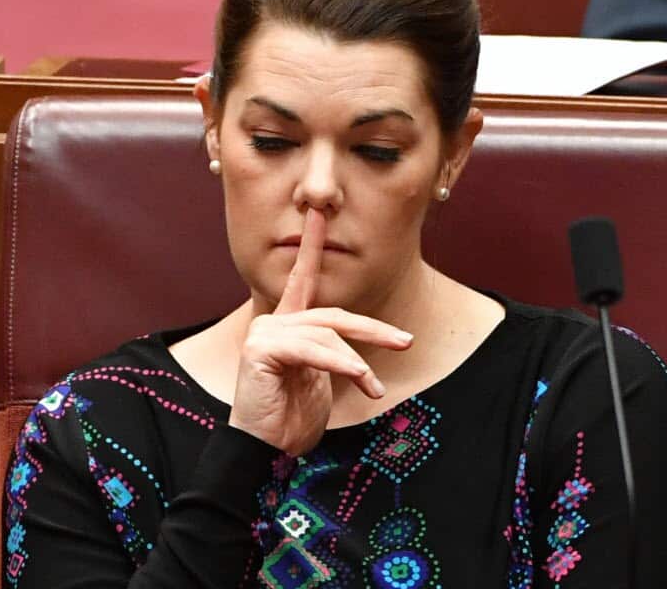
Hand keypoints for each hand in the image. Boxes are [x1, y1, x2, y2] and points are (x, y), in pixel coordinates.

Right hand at [228, 208, 412, 455]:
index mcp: (286, 325)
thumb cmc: (289, 420)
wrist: (262, 452)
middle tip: (405, 341)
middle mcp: (273, 322)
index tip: (319, 213)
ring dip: (357, 362)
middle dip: (372, 329)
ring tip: (373, 388)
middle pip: (333, 316)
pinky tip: (358, 376)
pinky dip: (340, 362)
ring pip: (327, 334)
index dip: (312, 246)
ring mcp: (264, 333)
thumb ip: (333, 355)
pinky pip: (312, 349)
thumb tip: (359, 353)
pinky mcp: (261, 349)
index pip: (303, 279)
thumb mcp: (320, 381)